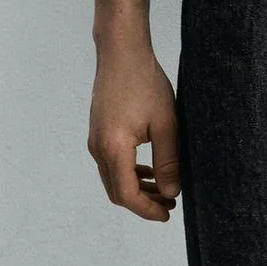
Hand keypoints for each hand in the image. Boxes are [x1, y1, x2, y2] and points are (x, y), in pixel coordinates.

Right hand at [87, 41, 180, 221]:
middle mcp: (98, 148)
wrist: (121, 51)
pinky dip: (128, 172)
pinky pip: (110, 163)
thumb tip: (171, 192)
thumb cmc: (145, 82)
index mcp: (114, 148)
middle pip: (117, 191)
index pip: (127, 195)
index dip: (147, 210)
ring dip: (136, 188)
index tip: (168, 214)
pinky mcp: (98, 131)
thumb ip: (168, 161)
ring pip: (113, 178)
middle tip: (169, 204)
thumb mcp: (165, 123)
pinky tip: (148, 169)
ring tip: (163, 189)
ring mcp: (95, 140)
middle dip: (142, 202)